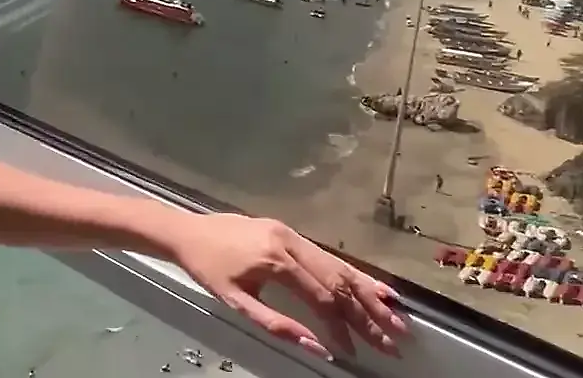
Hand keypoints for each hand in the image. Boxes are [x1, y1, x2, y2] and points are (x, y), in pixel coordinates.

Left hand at [170, 212, 406, 359]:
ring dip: (370, 294)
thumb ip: (276, 324)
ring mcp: (293, 234)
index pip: (320, 299)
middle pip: (338, 282)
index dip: (341, 327)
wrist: (186, 232)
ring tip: (397, 317)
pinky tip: (376, 288)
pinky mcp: (291, 231)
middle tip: (394, 339)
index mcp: (276, 261)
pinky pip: (328, 255)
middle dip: (368, 314)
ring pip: (339, 266)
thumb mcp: (236, 301)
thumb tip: (317, 347)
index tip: (356, 351)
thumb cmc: (208, 269)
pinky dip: (354, 273)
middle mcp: (291, 243)